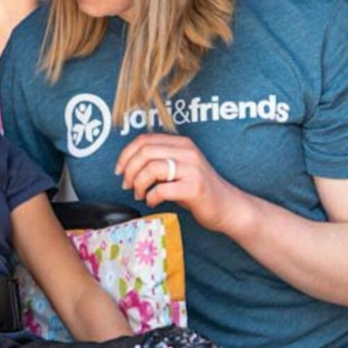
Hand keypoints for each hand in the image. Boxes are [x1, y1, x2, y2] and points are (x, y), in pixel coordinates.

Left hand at [114, 134, 244, 232]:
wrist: (227, 207)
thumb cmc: (198, 190)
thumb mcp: (178, 169)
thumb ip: (158, 162)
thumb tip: (128, 165)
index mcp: (181, 144)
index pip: (144, 140)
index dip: (125, 155)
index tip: (119, 170)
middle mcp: (187, 152)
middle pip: (145, 152)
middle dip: (129, 170)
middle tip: (127, 186)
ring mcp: (192, 169)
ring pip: (151, 168)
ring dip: (138, 184)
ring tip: (140, 195)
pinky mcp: (195, 188)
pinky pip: (162, 189)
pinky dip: (151, 197)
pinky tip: (153, 202)